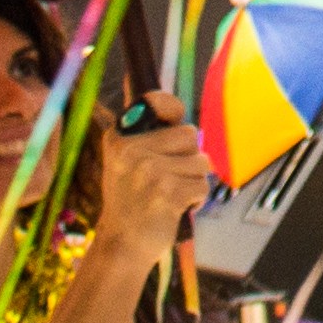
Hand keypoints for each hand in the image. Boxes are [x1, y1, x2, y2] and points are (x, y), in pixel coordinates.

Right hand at [101, 96, 212, 240]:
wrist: (121, 246)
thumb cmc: (130, 200)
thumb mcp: (124, 159)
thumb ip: (139, 125)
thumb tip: (131, 76)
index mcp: (120, 138)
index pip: (156, 100)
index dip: (173, 109)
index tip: (171, 123)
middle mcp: (131, 151)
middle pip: (190, 134)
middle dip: (187, 158)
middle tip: (163, 180)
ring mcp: (149, 171)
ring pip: (200, 161)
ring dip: (192, 181)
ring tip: (166, 196)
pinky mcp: (167, 192)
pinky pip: (202, 186)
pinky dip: (195, 200)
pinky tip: (173, 210)